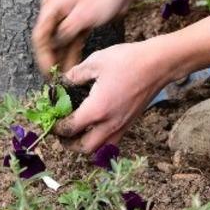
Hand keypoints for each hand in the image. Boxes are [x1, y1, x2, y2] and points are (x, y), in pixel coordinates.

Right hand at [32, 0, 135, 76]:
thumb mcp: (83, 16)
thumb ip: (65, 33)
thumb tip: (53, 46)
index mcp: (51, 6)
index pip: (40, 35)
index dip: (43, 56)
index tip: (49, 72)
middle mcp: (55, 11)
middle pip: (48, 40)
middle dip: (51, 59)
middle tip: (55, 78)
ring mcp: (67, 18)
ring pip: (59, 43)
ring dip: (61, 59)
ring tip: (64, 77)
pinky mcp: (79, 23)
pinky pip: (71, 41)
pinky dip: (71, 53)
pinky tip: (72, 68)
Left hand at [53, 39, 171, 152]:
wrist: (159, 64)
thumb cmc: (128, 60)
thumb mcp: (95, 61)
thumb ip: (75, 74)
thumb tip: (62, 81)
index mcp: (96, 109)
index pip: (70, 128)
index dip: (56, 127)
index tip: (50, 120)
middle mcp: (109, 123)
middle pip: (84, 148)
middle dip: (68, 143)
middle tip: (61, 132)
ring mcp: (122, 125)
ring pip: (100, 149)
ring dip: (85, 146)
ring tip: (78, 133)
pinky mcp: (130, 123)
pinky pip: (113, 141)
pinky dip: (101, 141)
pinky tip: (96, 126)